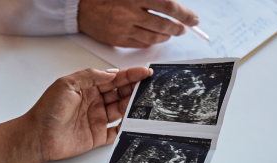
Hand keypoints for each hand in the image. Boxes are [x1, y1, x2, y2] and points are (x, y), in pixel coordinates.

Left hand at [25, 67, 151, 162]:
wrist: (38, 136)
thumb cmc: (47, 110)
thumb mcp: (67, 84)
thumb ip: (90, 76)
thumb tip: (112, 73)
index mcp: (87, 88)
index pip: (113, 79)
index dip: (130, 75)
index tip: (144, 72)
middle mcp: (94, 102)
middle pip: (120, 93)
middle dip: (135, 88)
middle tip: (148, 85)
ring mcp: (97, 119)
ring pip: (121, 110)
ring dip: (133, 105)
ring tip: (146, 100)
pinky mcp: (97, 136)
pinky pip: (117, 131)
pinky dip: (127, 126)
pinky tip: (135, 120)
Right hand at [78, 0, 198, 47]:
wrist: (82, 6)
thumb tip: (172, 4)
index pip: (168, 6)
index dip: (184, 14)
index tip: (193, 19)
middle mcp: (130, 13)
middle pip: (163, 24)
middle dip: (177, 28)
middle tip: (183, 28)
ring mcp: (123, 28)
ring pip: (153, 37)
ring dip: (166, 36)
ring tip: (171, 33)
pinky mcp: (117, 40)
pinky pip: (141, 44)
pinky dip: (151, 41)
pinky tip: (155, 37)